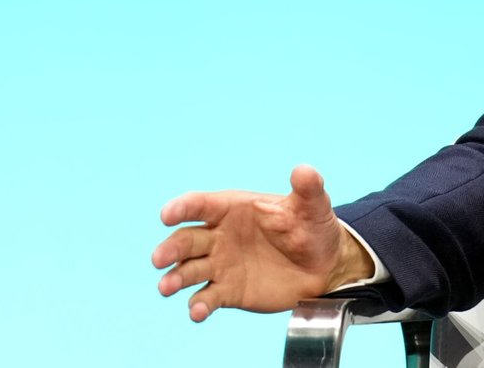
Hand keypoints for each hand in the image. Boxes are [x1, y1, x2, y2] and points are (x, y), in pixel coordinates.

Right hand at [151, 165, 373, 321]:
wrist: (324, 265)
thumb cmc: (313, 228)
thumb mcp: (313, 206)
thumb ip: (307, 188)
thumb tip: (304, 170)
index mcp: (233, 209)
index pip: (201, 205)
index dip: (182, 207)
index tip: (167, 215)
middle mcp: (219, 236)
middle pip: (186, 240)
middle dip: (170, 248)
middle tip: (158, 259)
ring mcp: (221, 265)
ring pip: (188, 270)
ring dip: (175, 278)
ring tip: (167, 287)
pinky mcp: (227, 291)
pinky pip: (207, 297)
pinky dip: (198, 306)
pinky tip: (197, 312)